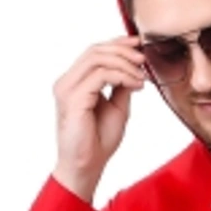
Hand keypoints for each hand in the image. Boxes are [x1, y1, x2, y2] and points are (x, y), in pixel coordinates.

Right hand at [51, 34, 147, 200]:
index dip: (117, 44)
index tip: (138, 45)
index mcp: (75, 82)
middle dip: (122, 50)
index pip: (94, 53)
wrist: (87, 166)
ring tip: (141, 75)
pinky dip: (121, 76)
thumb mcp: (117, 107)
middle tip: (143, 59)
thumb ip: (121, 86)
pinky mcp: (73, 98)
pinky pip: (100, 76)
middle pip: (95, 51)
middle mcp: (67, 82)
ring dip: (124, 63)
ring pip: (96, 59)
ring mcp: (67, 89)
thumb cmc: (98, 142)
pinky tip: (135, 85)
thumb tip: (134, 69)